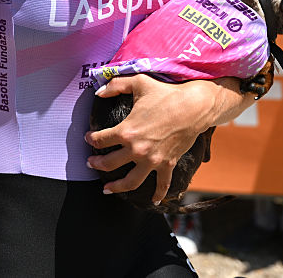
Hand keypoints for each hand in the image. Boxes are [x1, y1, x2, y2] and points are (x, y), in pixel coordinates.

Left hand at [85, 75, 210, 203]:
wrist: (194, 106)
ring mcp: (152, 160)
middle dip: (96, 164)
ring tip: (107, 189)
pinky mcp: (167, 164)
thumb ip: (115, 85)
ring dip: (116, 187)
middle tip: (91, 163)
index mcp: (126, 131)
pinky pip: (162, 184)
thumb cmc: (166, 93)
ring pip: (130, 182)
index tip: (88, 138)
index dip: (91, 139)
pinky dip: (158, 194)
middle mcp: (137, 149)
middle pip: (109, 163)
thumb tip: (98, 91)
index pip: (100, 140)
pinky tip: (153, 201)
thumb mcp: (138, 83)